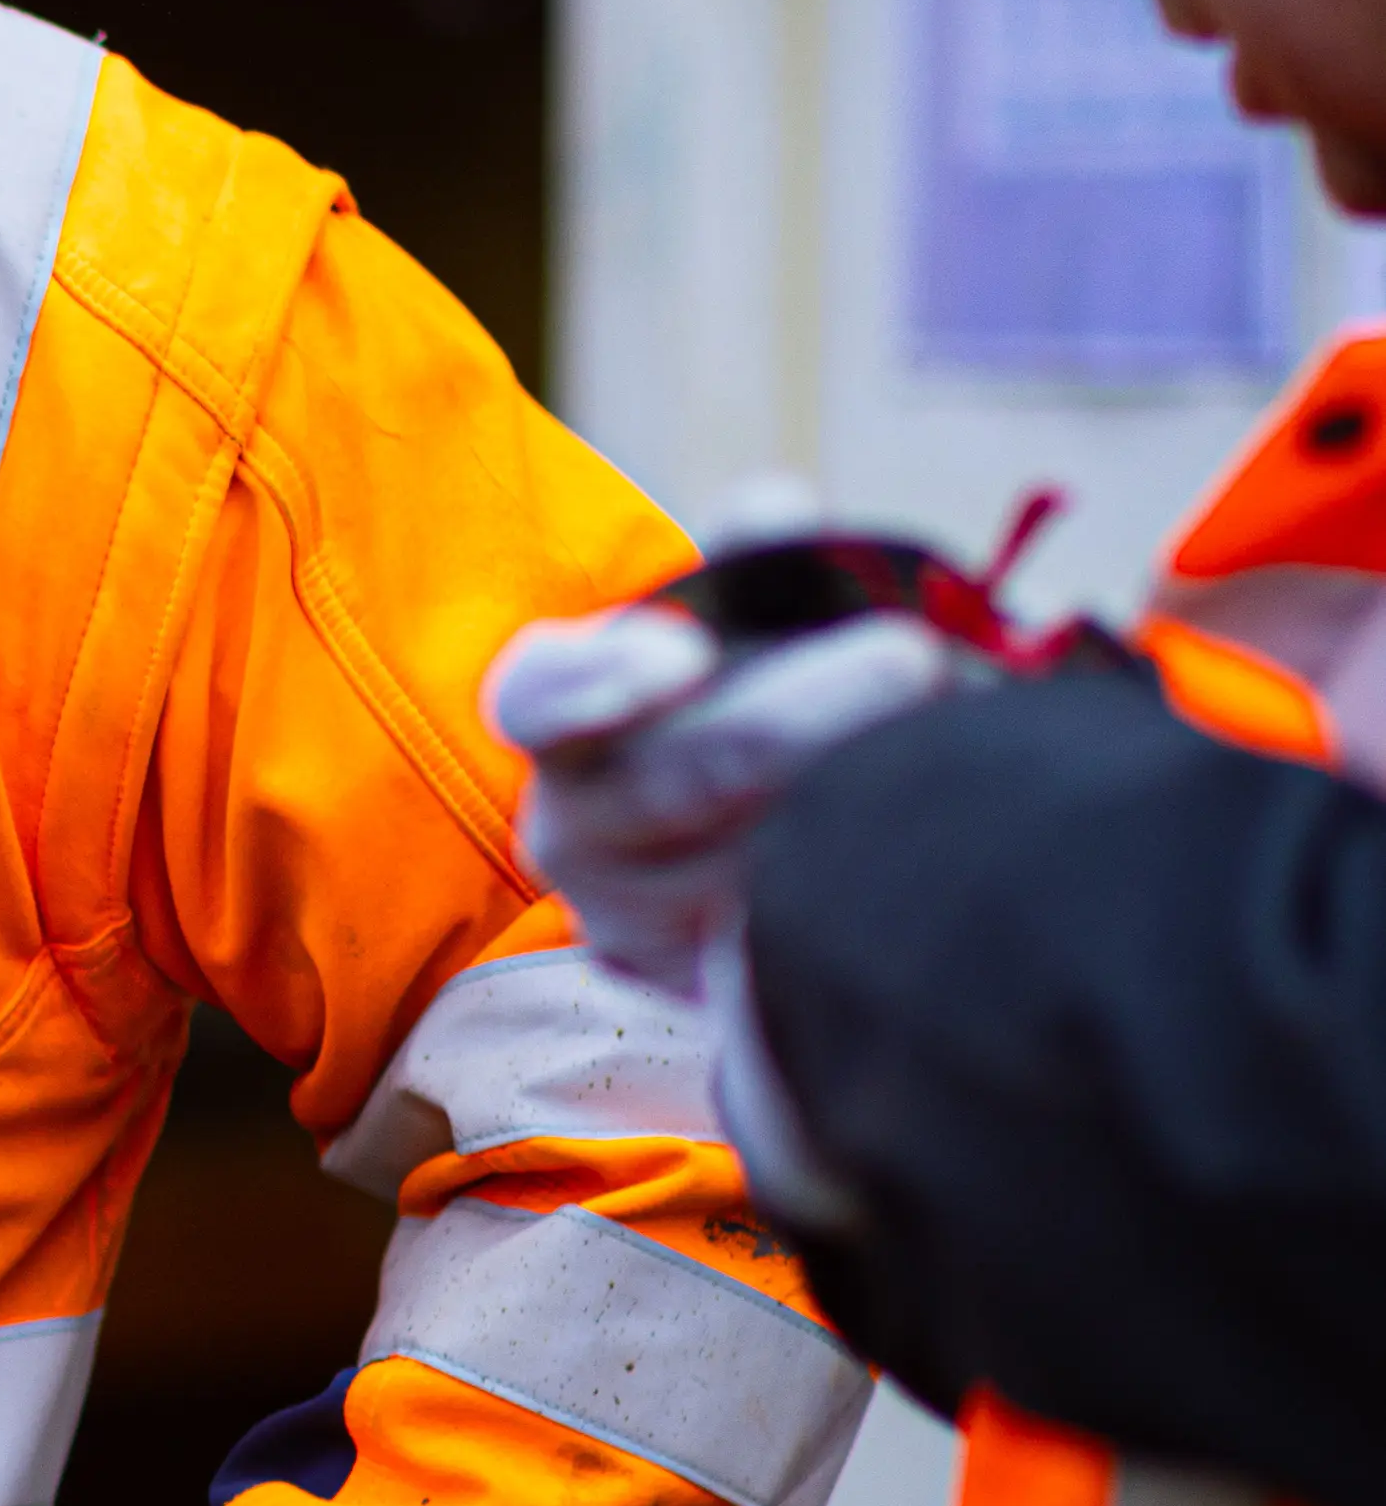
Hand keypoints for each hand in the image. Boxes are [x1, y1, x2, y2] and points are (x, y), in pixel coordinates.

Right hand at [483, 599, 979, 996]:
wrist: (731, 828)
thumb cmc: (735, 690)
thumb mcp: (729, 608)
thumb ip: (752, 552)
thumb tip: (783, 515)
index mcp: (558, 713)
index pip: (543, 696)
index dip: (602, 676)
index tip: (682, 648)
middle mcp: (573, 827)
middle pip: (668, 785)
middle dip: (793, 720)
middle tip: (916, 657)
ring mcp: (636, 923)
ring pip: (742, 866)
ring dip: (857, 797)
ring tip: (962, 733)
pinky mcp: (709, 991)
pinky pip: (791, 943)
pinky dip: (871, 885)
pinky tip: (945, 835)